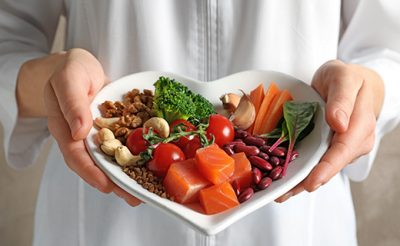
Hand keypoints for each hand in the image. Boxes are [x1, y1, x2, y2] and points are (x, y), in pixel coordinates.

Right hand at [43, 48, 140, 205]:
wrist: (78, 65)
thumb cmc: (69, 69)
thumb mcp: (68, 79)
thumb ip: (72, 102)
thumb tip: (80, 131)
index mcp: (66, 129)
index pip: (76, 156)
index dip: (91, 172)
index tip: (107, 185)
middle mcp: (82, 137)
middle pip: (97, 164)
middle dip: (115, 182)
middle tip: (135, 197)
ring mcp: (99, 135)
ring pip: (112, 158)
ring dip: (128, 174)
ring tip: (147, 190)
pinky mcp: (113, 129)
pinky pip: (124, 144)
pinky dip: (136, 156)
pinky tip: (151, 164)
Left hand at [276, 60, 383, 202]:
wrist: (348, 82)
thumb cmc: (346, 78)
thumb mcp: (343, 79)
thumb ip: (342, 99)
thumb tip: (340, 123)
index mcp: (360, 127)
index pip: (343, 151)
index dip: (327, 168)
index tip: (311, 182)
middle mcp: (352, 142)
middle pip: (330, 166)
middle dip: (307, 181)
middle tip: (282, 193)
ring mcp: (339, 147)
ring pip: (320, 168)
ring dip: (299, 182)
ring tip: (277, 192)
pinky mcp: (327, 147)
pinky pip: (314, 161)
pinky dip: (298, 171)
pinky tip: (282, 180)